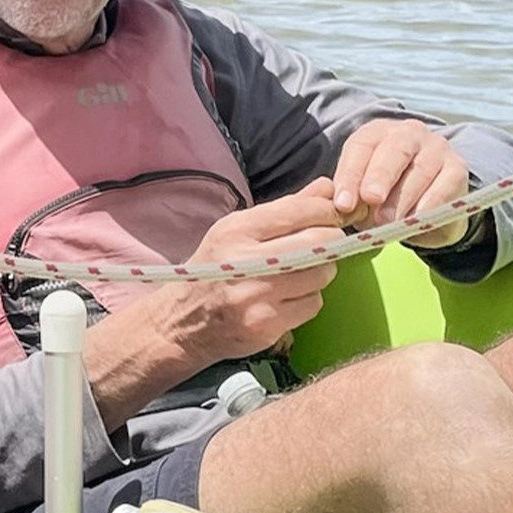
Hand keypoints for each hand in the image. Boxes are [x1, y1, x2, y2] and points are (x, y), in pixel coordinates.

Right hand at [175, 180, 347, 364]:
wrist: (181, 322)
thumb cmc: (213, 269)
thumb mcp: (236, 231)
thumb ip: (284, 209)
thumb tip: (327, 187)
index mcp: (235, 231)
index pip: (298, 210)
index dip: (326, 211)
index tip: (330, 215)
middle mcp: (245, 261)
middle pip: (319, 241)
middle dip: (330, 240)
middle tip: (322, 244)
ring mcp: (257, 296)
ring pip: (322, 274)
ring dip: (319, 271)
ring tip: (299, 273)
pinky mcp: (267, 325)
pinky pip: (313, 304)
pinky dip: (308, 299)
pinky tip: (288, 298)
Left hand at [332, 119, 469, 247]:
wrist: (425, 210)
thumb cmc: (384, 196)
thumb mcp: (362, 195)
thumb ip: (352, 198)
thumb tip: (342, 208)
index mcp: (376, 133)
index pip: (361, 147)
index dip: (350, 175)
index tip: (343, 204)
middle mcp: (408, 133)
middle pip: (393, 151)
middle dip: (379, 176)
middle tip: (370, 200)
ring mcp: (436, 147)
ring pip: (420, 169)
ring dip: (403, 197)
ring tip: (388, 221)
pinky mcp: (458, 167)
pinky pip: (445, 184)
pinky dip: (430, 203)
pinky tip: (417, 219)